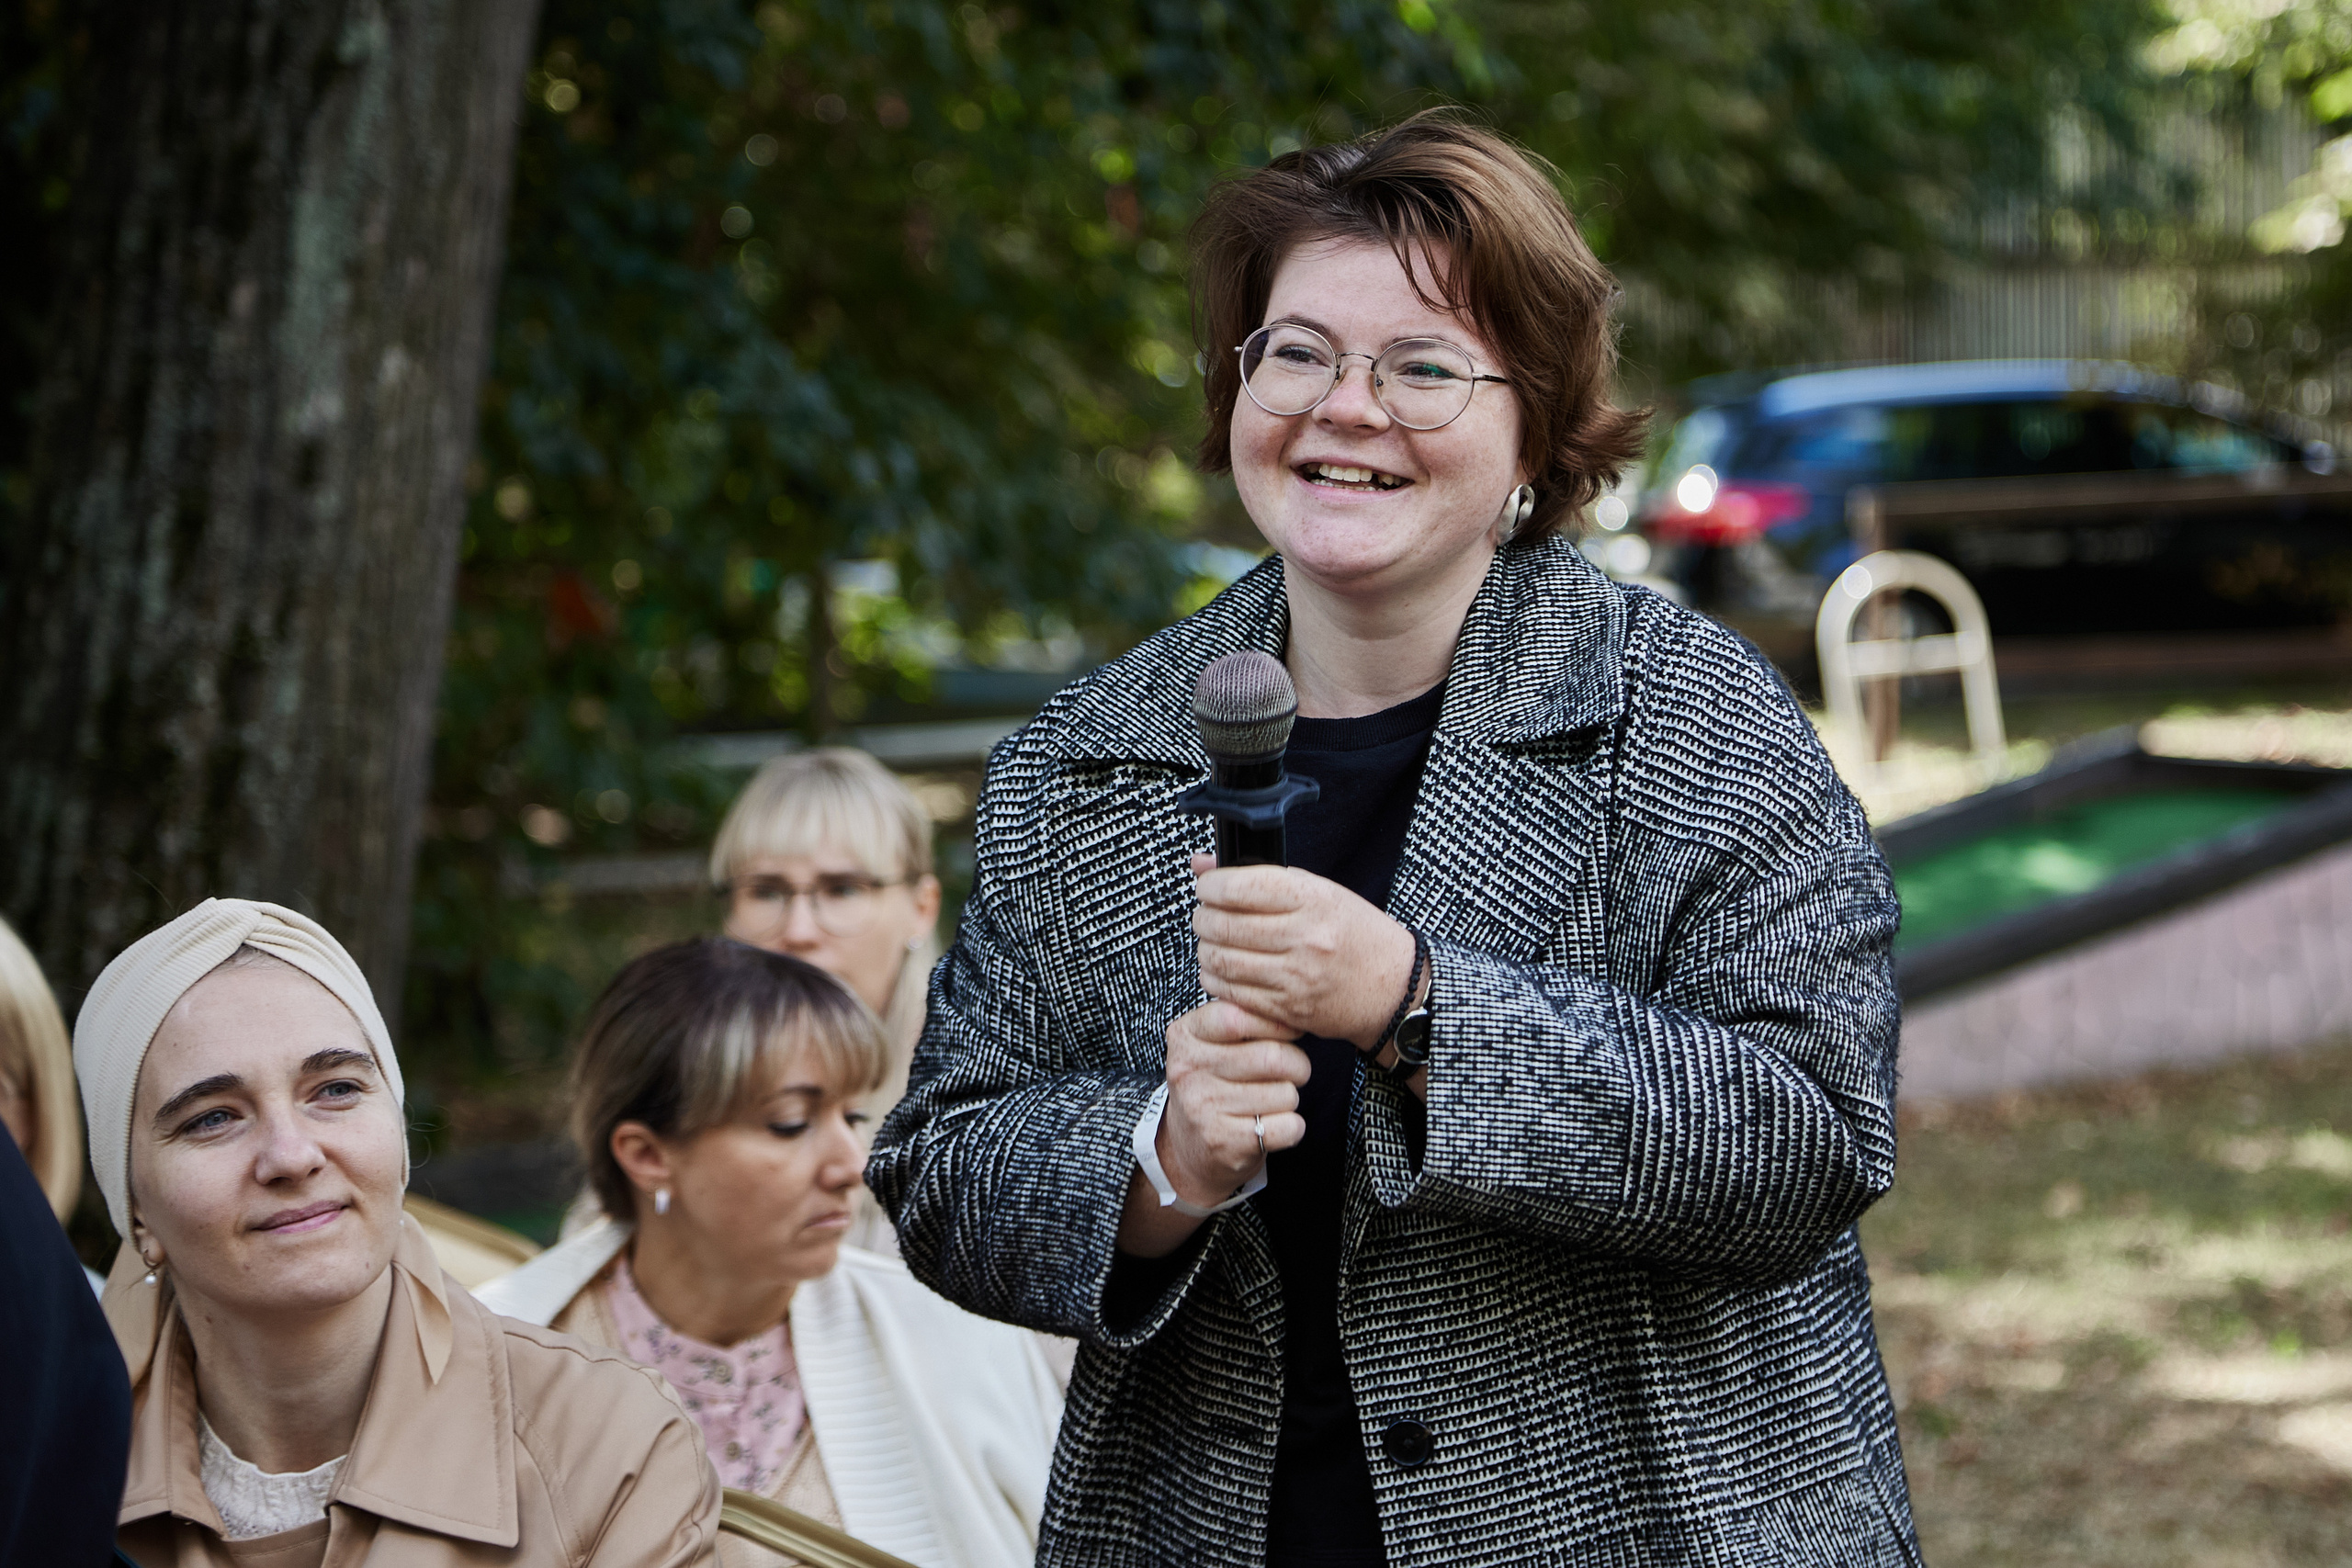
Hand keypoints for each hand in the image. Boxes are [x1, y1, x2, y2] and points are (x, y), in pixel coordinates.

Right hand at [1155, 999, 1308, 1206]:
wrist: (1191, 1146)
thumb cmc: (1214, 1083)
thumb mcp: (1211, 1043)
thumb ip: (1242, 1018)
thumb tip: (1292, 1009)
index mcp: (1185, 1036)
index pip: (1238, 1016)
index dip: (1276, 1022)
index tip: (1290, 1032)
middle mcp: (1188, 1071)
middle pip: (1272, 1056)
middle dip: (1297, 1064)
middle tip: (1293, 1070)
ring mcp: (1203, 1110)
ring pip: (1286, 1093)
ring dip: (1291, 1098)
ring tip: (1271, 1100)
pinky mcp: (1224, 1144)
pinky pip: (1289, 1126)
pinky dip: (1292, 1127)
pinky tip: (1273, 1125)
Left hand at [1191, 855, 1415, 1048]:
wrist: (1393, 987)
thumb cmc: (1356, 933)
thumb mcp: (1320, 892)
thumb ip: (1260, 877)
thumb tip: (1201, 863)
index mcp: (1314, 901)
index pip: (1241, 887)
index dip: (1211, 885)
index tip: (1208, 887)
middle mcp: (1305, 939)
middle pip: (1225, 925)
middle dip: (1204, 917)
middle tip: (1205, 914)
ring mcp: (1296, 978)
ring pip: (1222, 960)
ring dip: (1206, 948)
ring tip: (1213, 940)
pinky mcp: (1288, 1010)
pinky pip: (1232, 993)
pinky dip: (1216, 978)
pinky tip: (1223, 968)